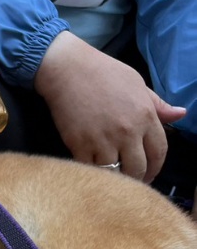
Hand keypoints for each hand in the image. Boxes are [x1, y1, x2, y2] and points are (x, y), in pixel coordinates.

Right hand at [34, 31, 186, 181]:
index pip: (159, 152)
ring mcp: (102, 140)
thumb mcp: (137, 84)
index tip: (149, 173)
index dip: (156, 167)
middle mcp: (127, 131)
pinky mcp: (79, 145)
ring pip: (114, 174)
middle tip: (130, 178)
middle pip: (138, 168)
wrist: (68, 70)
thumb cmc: (104, 73)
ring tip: (111, 176)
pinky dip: (92, 171)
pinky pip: (90, 169)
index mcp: (145, 116)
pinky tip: (93, 168)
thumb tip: (181, 114)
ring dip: (113, 178)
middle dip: (136, 177)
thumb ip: (158, 105)